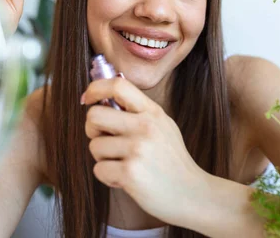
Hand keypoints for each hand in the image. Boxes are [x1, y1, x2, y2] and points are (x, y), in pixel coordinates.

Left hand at [81, 77, 210, 227]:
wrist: (191, 193)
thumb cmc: (172, 161)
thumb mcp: (163, 126)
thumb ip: (138, 112)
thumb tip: (104, 99)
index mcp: (152, 112)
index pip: (118, 85)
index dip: (95, 88)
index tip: (87, 99)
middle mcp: (145, 126)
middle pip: (94, 115)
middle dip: (92, 130)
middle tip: (106, 141)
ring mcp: (138, 149)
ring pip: (94, 146)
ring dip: (103, 158)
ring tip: (124, 165)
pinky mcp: (130, 173)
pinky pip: (98, 169)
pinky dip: (108, 177)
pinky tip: (125, 180)